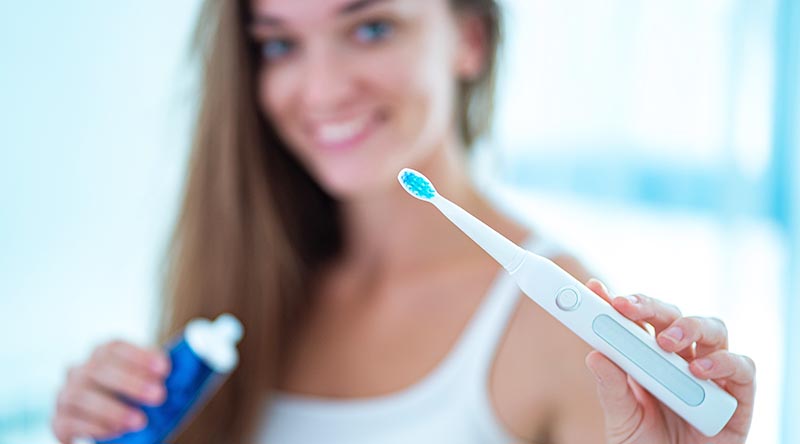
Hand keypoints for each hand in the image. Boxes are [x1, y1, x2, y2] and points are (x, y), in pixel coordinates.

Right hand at [51, 340, 170, 442]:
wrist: (113, 426)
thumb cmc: (136, 400)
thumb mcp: (149, 383)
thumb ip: (158, 376)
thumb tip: (187, 372)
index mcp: (102, 355)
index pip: (115, 347)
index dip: (139, 355)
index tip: (165, 368)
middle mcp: (80, 370)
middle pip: (99, 368)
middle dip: (131, 382)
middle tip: (159, 396)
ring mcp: (66, 395)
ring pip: (81, 395)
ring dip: (112, 409)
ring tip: (140, 421)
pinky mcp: (59, 421)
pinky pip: (68, 422)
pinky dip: (93, 427)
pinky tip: (115, 432)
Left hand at [583, 279, 754, 443]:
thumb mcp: (622, 419)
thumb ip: (611, 389)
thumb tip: (595, 354)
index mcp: (648, 359)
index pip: (636, 321)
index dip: (619, 302)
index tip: (596, 290)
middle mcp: (681, 360)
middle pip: (672, 317)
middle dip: (649, 306)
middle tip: (626, 307)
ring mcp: (712, 374)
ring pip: (711, 329)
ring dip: (688, 326)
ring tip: (666, 342)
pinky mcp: (738, 397)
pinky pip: (742, 367)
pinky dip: (725, 363)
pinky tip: (700, 371)